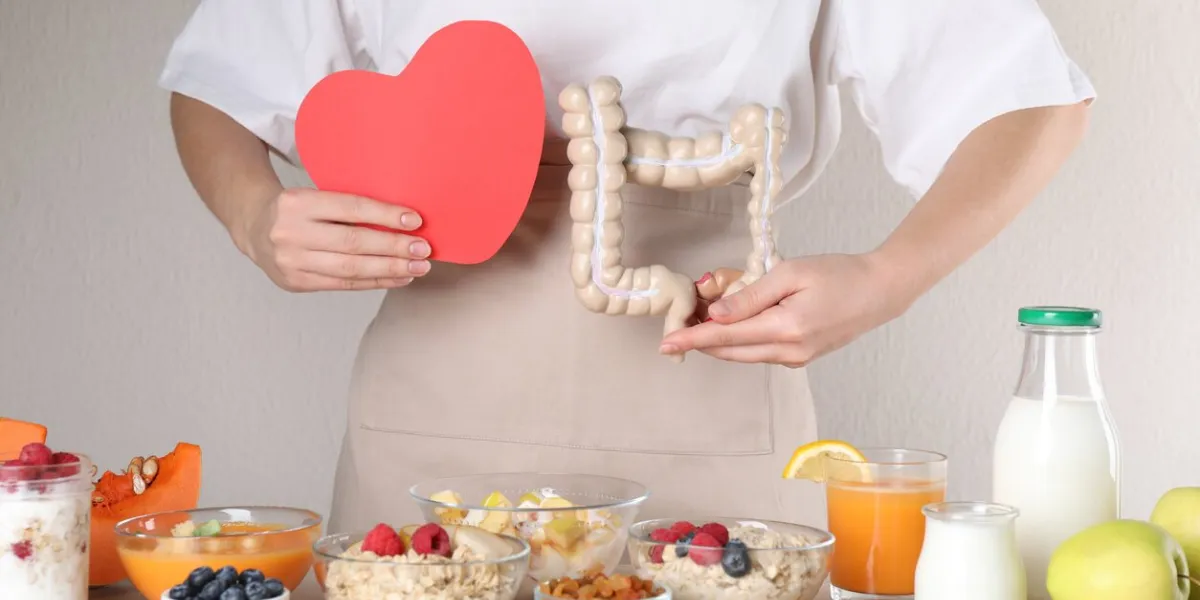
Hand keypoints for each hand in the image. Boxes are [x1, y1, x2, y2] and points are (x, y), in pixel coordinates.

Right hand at [239, 187, 431, 291]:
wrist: (254, 228)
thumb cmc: (297, 209)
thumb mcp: (315, 195)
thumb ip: (348, 207)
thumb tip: (403, 220)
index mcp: (297, 202)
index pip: (350, 208)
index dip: (385, 216)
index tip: (415, 221)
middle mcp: (290, 233)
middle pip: (353, 243)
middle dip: (394, 247)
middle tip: (423, 249)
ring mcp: (291, 261)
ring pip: (350, 269)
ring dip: (390, 269)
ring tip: (417, 267)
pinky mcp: (296, 283)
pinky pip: (344, 284)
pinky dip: (375, 282)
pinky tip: (398, 277)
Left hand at [659, 253, 913, 366]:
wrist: (880, 291)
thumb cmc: (838, 274)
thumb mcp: (790, 273)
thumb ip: (751, 296)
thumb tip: (716, 316)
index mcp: (785, 329)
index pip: (726, 337)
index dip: (692, 339)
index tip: (665, 343)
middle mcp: (788, 352)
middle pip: (730, 351)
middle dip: (700, 340)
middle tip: (678, 323)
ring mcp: (795, 358)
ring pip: (744, 353)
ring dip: (720, 338)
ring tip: (703, 315)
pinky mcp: (801, 357)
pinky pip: (760, 351)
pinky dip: (741, 338)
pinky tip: (735, 319)